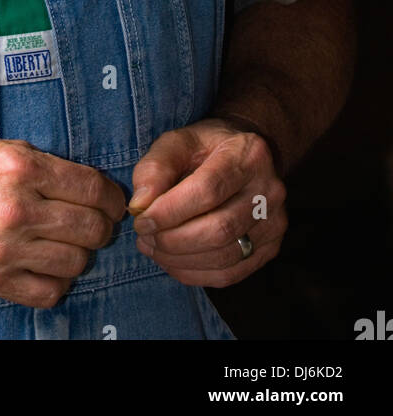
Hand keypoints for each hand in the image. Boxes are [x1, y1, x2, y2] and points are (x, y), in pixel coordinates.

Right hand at [0, 136, 125, 307]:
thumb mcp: (0, 147)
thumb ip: (45, 167)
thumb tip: (90, 189)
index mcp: (20, 167)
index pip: (92, 189)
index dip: (111, 197)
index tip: (111, 201)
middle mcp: (16, 208)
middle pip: (90, 228)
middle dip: (101, 226)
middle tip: (94, 222)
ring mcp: (4, 249)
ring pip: (76, 262)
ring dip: (80, 253)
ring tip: (66, 242)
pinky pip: (48, 292)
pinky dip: (57, 281)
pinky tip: (47, 265)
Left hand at [128, 119, 286, 285]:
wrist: (239, 158)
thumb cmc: (204, 149)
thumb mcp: (177, 142)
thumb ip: (155, 168)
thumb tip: (140, 204)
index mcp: (248, 154)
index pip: (208, 190)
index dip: (170, 211)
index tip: (141, 219)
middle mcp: (270, 190)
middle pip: (219, 229)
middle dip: (173, 240)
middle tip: (144, 236)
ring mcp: (274, 222)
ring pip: (224, 256)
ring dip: (180, 259)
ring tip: (152, 248)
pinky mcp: (270, 248)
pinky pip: (230, 274)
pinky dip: (194, 274)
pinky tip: (172, 262)